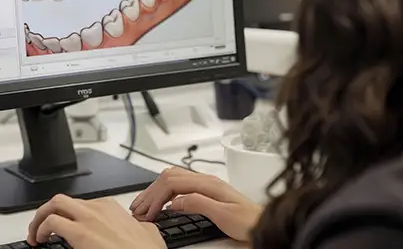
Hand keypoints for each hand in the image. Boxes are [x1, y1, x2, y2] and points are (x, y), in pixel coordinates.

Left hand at [27, 195, 164, 248]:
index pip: (81, 204)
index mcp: (111, 207)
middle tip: (40, 227)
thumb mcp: (148, 232)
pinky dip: (40, 229)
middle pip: (63, 200)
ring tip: (36, 234)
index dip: (67, 216)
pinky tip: (40, 241)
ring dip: (40, 218)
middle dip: (47, 211)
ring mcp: (88, 218)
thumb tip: (142, 229)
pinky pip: (51, 222)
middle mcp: (98, 208)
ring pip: (54, 204)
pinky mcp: (80, 232)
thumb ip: (140, 226)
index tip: (62, 227)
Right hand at [130, 167, 262, 241]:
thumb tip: (174, 201)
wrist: (264, 224)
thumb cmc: (249, 221)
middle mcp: (205, 180)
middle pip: (169, 177)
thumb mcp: (223, 215)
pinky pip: (179, 186)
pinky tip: (161, 203)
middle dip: (150, 192)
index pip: (172, 183)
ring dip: (155, 191)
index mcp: (207, 183)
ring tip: (144, 204)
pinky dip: (164, 193)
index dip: (155, 196)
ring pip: (172, 179)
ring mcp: (205, 185)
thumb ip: (198, 204)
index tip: (147, 212)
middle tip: (138, 209)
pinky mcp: (205, 192)